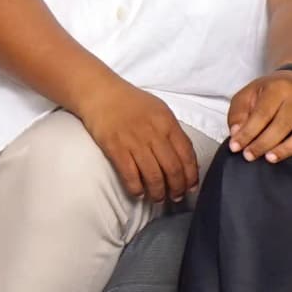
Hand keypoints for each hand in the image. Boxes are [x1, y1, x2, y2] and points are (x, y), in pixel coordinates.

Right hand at [74, 77, 201, 203]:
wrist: (100, 93)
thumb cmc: (131, 102)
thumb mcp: (159, 110)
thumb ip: (172, 131)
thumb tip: (184, 158)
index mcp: (167, 122)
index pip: (187, 154)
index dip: (191, 175)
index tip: (191, 187)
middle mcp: (154, 132)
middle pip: (173, 168)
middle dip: (177, 188)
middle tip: (176, 197)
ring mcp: (134, 141)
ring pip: (154, 176)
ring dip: (158, 192)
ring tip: (158, 198)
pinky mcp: (116, 148)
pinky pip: (130, 175)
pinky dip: (136, 188)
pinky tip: (138, 193)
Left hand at [224, 73, 291, 162]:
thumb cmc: (269, 91)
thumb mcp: (247, 94)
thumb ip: (238, 113)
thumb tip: (236, 133)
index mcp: (277, 89)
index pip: (262, 114)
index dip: (247, 133)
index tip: (236, 147)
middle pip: (282, 126)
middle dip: (263, 144)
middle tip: (249, 156)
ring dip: (287, 149)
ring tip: (270, 158)